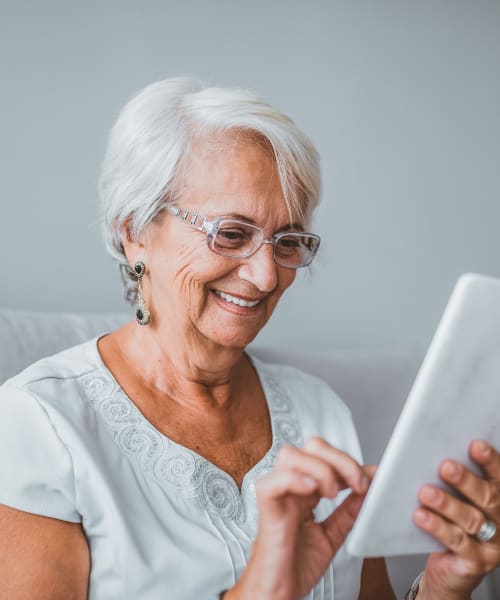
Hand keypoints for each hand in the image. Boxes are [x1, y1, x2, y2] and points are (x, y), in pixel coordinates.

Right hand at [226, 438, 371, 599]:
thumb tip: (369, 486)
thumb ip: (348, 511)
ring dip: (320, 469)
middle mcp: (290, 487)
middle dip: (339, 459)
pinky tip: (312, 492)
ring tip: (332, 493)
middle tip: (355, 484)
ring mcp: (277, 496)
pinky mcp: (266, 510)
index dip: (348, 461)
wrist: (277, 595)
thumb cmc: (295, 567)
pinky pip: (272, 482)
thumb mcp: (332, 535)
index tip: (368, 481)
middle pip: (311, 447)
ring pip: (291, 456)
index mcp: (305, 490)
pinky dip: (295, 480)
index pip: (324, 454)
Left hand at [414, 440, 499, 599]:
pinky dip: (438, 527)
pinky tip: (421, 516)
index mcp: (498, 499)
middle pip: (488, 497)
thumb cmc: (450, 525)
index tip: (475, 445)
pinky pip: (457, 542)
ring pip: (471, 519)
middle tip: (445, 466)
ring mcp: (491, 544)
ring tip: (426, 492)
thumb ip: (448, 479)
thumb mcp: (453, 498)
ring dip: (447, 504)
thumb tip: (424, 452)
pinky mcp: (475, 562)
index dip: (490, 461)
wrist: (449, 571)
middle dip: (466, 480)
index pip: (498, 477)